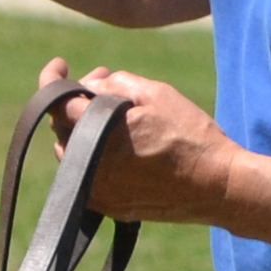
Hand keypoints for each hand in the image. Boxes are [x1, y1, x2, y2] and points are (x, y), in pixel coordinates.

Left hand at [41, 57, 238, 224]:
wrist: (218, 185)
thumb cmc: (190, 135)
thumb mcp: (156, 94)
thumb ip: (113, 84)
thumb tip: (87, 85)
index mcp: (97, 131)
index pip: (56, 101)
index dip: (52, 78)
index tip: (60, 65)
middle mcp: (88, 162)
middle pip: (63, 125)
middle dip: (77, 102)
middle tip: (102, 86)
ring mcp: (94, 188)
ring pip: (70, 150)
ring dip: (82, 130)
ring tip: (113, 117)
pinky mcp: (105, 205)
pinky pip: (85, 174)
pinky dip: (93, 155)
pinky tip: (119, 145)